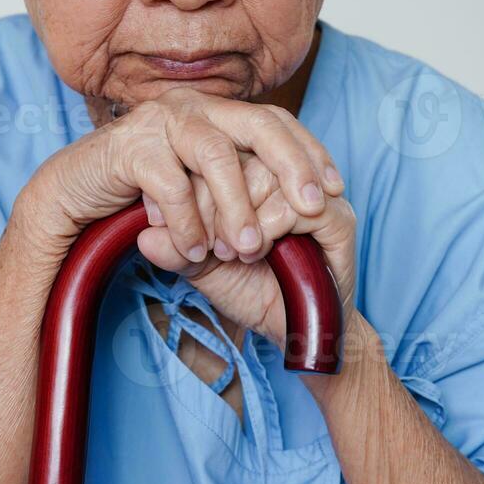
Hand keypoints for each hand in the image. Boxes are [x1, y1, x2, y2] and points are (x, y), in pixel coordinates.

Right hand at [17, 87, 345, 292]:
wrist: (71, 193)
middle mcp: (193, 107)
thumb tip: (288, 208)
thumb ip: (233, 187)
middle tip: (315, 209)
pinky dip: (187, 221)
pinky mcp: (128, 147)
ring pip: (216, 155)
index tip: (336, 189)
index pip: (276, 121)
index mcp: (215, 112)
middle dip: (292, 167)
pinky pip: (170, 183)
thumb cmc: (139, 191)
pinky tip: (195, 251)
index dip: (310, 152)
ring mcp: (159, 121)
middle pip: (259, 125)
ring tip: (246, 249)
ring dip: (236, 207)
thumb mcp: (198, 188)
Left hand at [135, 152, 357, 346]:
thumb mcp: (203, 268)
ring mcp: (317, 195)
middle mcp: (289, 175)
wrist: (296, 334)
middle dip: (214, 201)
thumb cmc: (252, 292)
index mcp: (257, 173)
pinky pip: (296, 206)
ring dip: (240, 216)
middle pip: (244, 155)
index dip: (192, 183)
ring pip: (268, 174)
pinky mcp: (339, 220)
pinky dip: (268, 227)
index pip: (222, 150)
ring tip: (235, 251)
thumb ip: (177, 248)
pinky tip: (257, 250)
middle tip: (209, 243)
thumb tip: (144, 235)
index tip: (177, 225)